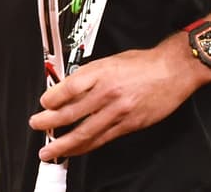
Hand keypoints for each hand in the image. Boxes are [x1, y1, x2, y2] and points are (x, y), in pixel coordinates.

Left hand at [29, 34, 210, 160]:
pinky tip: (75, 150)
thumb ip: (91, 74)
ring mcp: (118, 111)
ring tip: (49, 150)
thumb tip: (69, 87)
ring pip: (85, 132)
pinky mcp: (128, 124)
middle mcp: (108, 92)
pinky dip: (85, 146)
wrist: (173, 70)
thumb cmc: (144, 63)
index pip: (69, 87)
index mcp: (102, 72)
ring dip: (63, 143)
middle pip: (72, 111)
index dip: (52, 98)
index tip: (43, 104)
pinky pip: (102, 139)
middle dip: (50, 122)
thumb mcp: (112, 60)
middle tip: (37, 125)